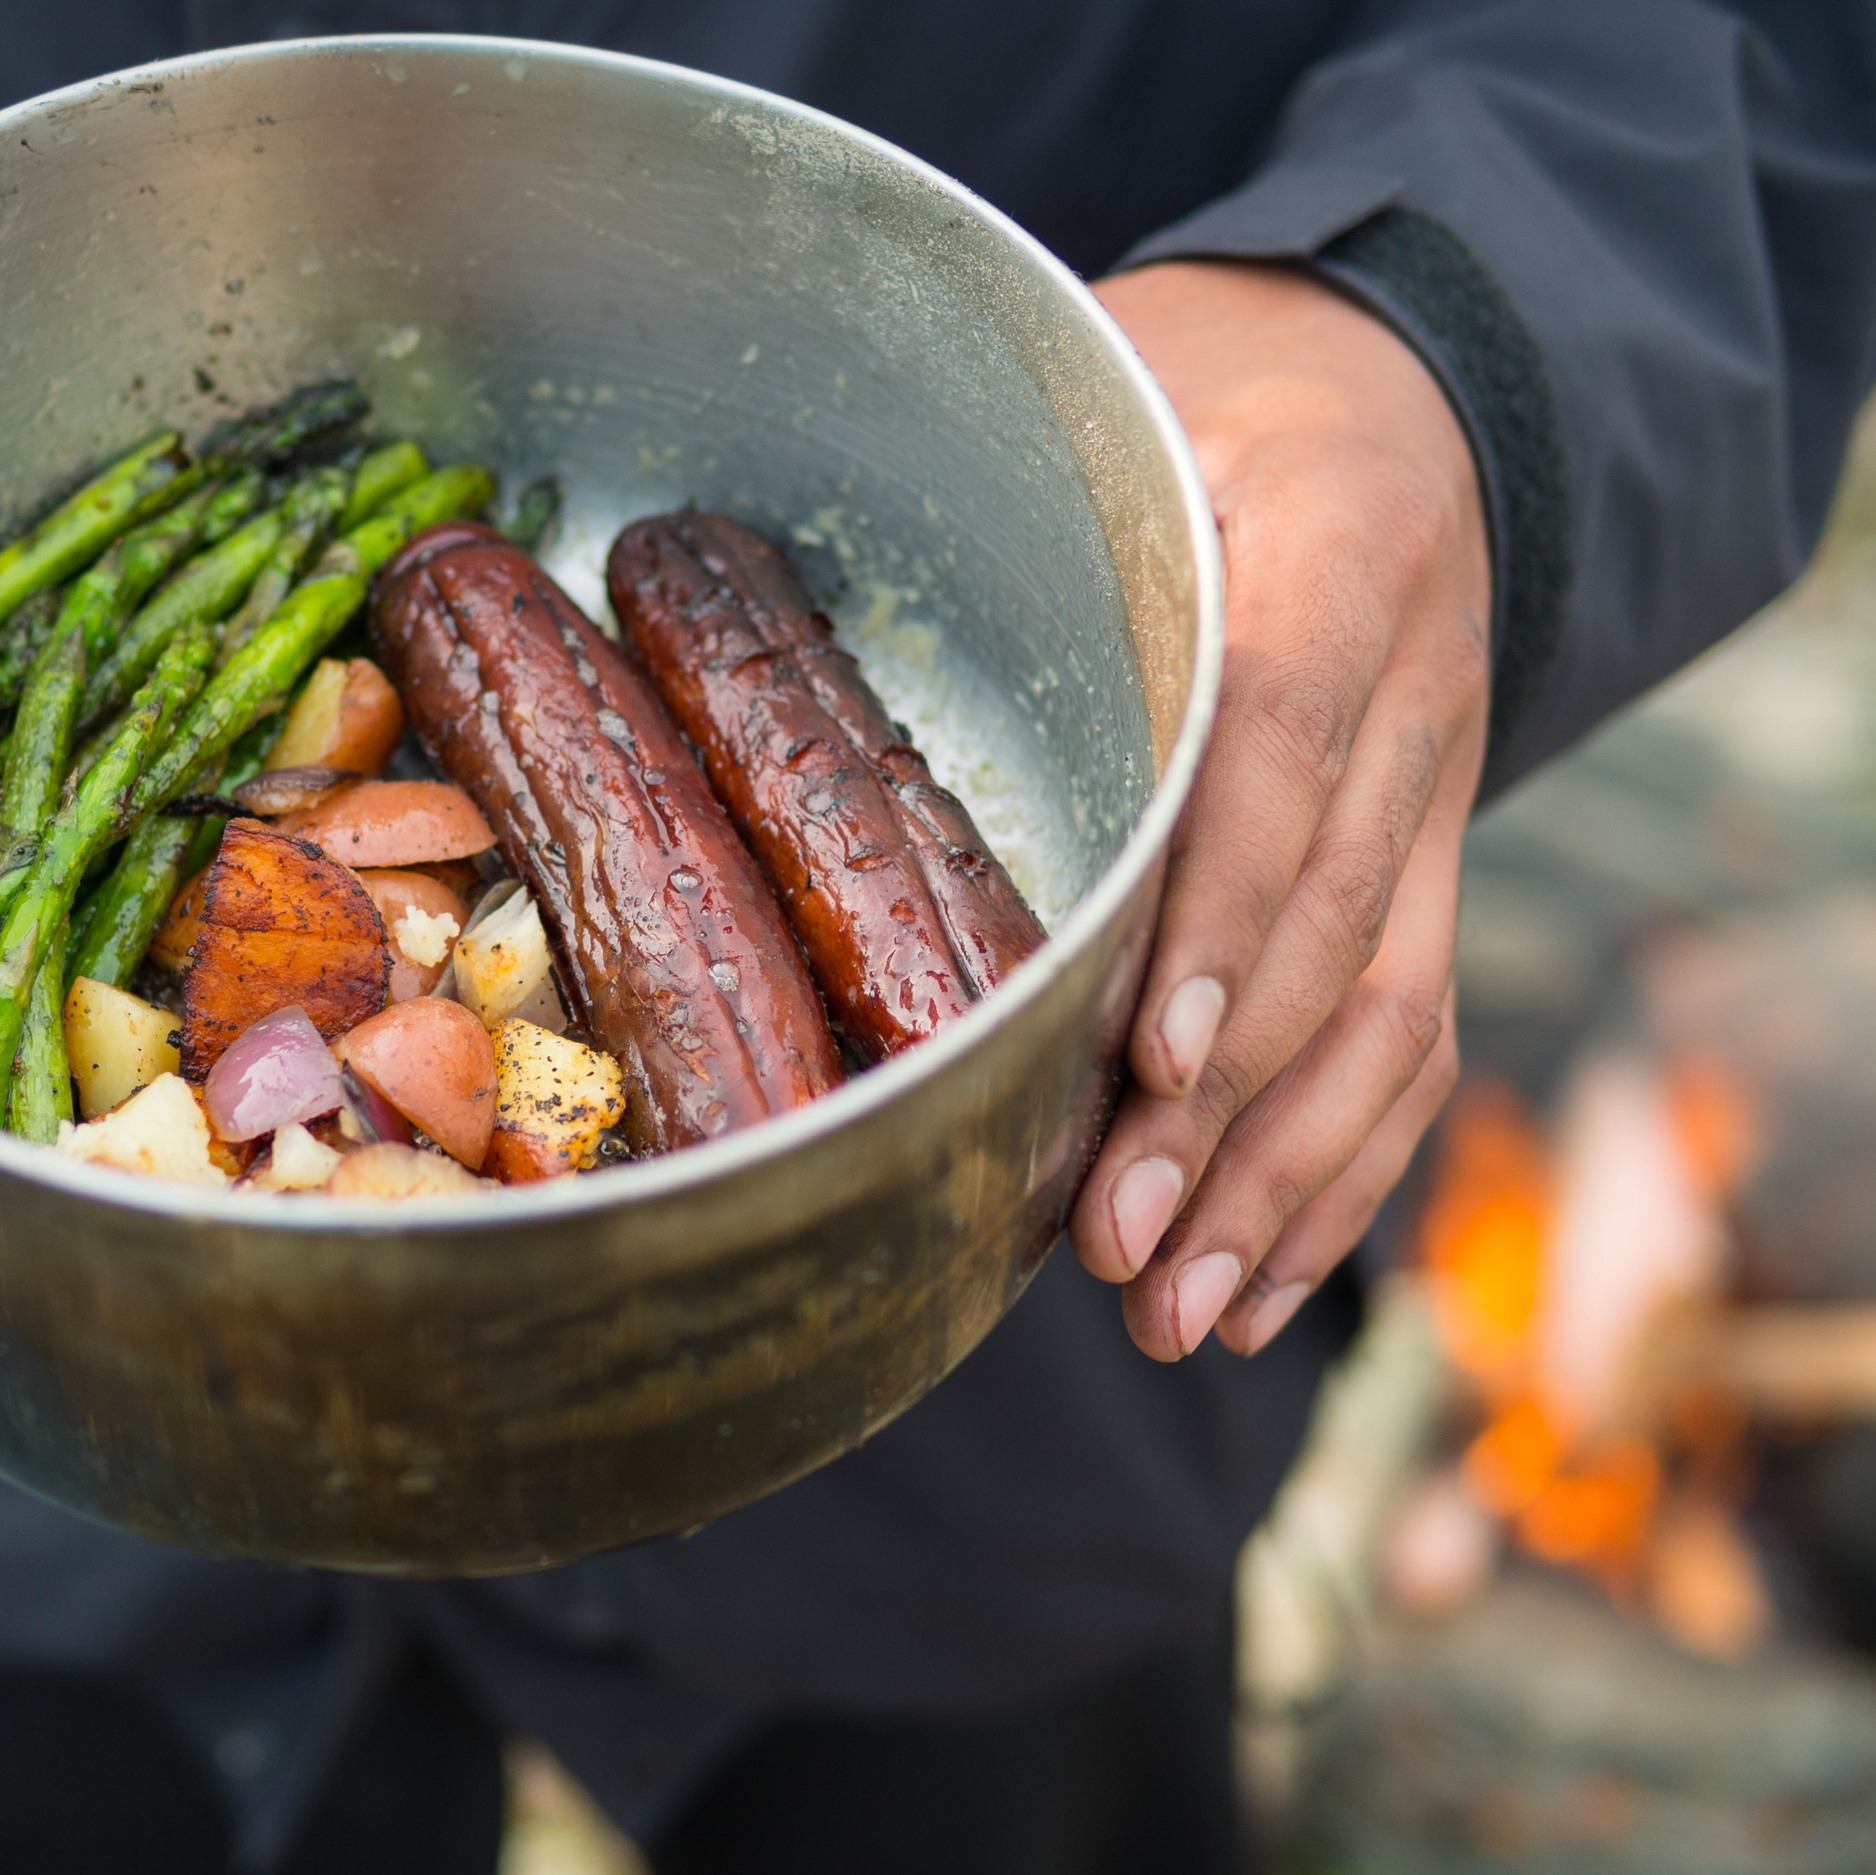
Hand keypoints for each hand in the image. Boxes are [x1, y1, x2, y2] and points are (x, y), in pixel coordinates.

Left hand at [1073, 260, 1487, 1360]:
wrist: (1400, 385)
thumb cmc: (1217, 383)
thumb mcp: (1138, 376)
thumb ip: (1042, 502)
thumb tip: (801, 584)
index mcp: (1339, 552)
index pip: (1287, 749)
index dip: (1229, 911)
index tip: (1156, 1055)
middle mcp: (1417, 691)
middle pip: (1337, 929)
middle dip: (1226, 1110)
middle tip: (1118, 1242)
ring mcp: (1435, 796)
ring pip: (1392, 1016)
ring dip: (1285, 1182)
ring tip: (1176, 1311)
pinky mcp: (1422, 866)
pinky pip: (1411, 1034)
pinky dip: (1341, 1171)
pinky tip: (1255, 1279)